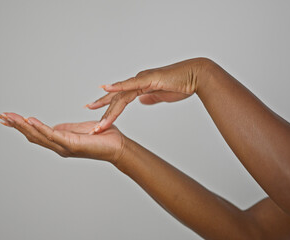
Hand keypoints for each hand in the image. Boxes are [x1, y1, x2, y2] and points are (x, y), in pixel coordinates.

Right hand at [0, 112, 125, 162]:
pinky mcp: (72, 144)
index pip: (35, 134)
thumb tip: (51, 127)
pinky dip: (40, 127)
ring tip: (9, 117)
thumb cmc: (101, 137)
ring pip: (38, 135)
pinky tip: (29, 120)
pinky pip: (52, 134)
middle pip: (32, 135)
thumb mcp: (78, 129)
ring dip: (22, 126)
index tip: (6, 118)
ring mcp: (64, 147)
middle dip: (15, 125)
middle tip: (0, 116)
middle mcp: (58, 146)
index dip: (19, 126)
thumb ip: (63, 129)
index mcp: (59, 141)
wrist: (117, 145)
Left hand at [86, 57, 213, 132]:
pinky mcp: (149, 79)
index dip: (107, 106)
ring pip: (121, 96)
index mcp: (140, 86)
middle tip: (92, 124)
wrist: (197, 76)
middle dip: (102, 110)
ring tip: (100, 125)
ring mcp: (142, 79)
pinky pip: (131, 85)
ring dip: (109, 112)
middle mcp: (138, 81)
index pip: (119, 98)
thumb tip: (142, 101)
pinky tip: (106, 88)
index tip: (97, 115)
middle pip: (115, 98)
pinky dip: (118, 87)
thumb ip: (151, 97)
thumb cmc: (183, 84)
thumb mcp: (162, 95)